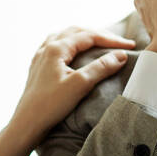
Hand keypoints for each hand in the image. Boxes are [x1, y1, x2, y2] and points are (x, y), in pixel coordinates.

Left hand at [8, 26, 134, 145]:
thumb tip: (121, 55)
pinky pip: (55, 46)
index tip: (130, 46)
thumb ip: (101, 67)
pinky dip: (70, 44)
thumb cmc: (51, 105)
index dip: (111, 40)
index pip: (89, 36)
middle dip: (99, 35)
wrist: (26, 124)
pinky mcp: (38, 67)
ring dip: (84, 36)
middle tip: (118, 43)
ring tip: (99, 42)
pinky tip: (73, 51)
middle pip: (77, 31)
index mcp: (56, 48)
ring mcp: (40, 57)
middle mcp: (46, 48)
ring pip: (65, 36)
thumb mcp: (80, 85)